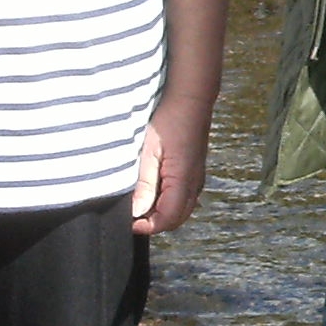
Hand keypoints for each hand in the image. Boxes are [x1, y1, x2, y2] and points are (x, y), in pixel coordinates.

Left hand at [133, 89, 215, 234]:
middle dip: (155, 223)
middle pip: (176, 219)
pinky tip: (154, 189)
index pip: (167, 218)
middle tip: (133, 215)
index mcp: (183, 181)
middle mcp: (194, 183)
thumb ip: (144, 183)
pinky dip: (169, 201)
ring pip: (181, 209)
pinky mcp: (194, 170)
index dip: (147, 226)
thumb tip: (138, 210)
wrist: (190, 99)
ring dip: (162, 212)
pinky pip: (184, 196)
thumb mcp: (149, 151)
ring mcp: (197, 177)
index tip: (128, 221)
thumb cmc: (169, 119)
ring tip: (141, 202)